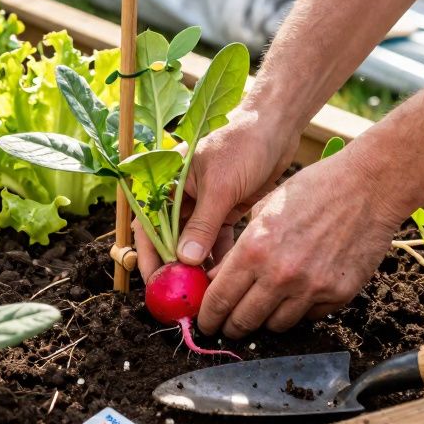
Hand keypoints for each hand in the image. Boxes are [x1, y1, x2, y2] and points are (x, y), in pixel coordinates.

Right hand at [135, 107, 298, 280]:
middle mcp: (180, 195)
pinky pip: (215, 240)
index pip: (148, 224)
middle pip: (169, 238)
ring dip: (197, 266)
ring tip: (204, 292)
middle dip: (175, 268)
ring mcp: (203, 204)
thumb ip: (202, 224)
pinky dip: (218, 258)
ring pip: (193, 243)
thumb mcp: (220, 186)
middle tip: (181, 295)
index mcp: (166, 182)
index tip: (155, 282)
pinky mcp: (224, 210)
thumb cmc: (242, 145)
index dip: (148, 255)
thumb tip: (186, 260)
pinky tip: (223, 277)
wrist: (275, 128)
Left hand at [196, 152, 408, 337]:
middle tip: (229, 324)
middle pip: (243, 321)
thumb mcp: (263, 211)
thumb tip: (216, 280)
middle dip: (231, 326)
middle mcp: (279, 275)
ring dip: (266, 320)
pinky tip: (299, 292)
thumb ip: (237, 250)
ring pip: (276, 326)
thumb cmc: (312, 189)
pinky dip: (299, 310)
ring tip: (265, 306)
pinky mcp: (338, 295)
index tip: (206, 322)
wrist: (367, 187)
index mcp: (254, 249)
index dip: (208, 316)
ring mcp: (311, 288)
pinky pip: (308, 317)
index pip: (219, 299)